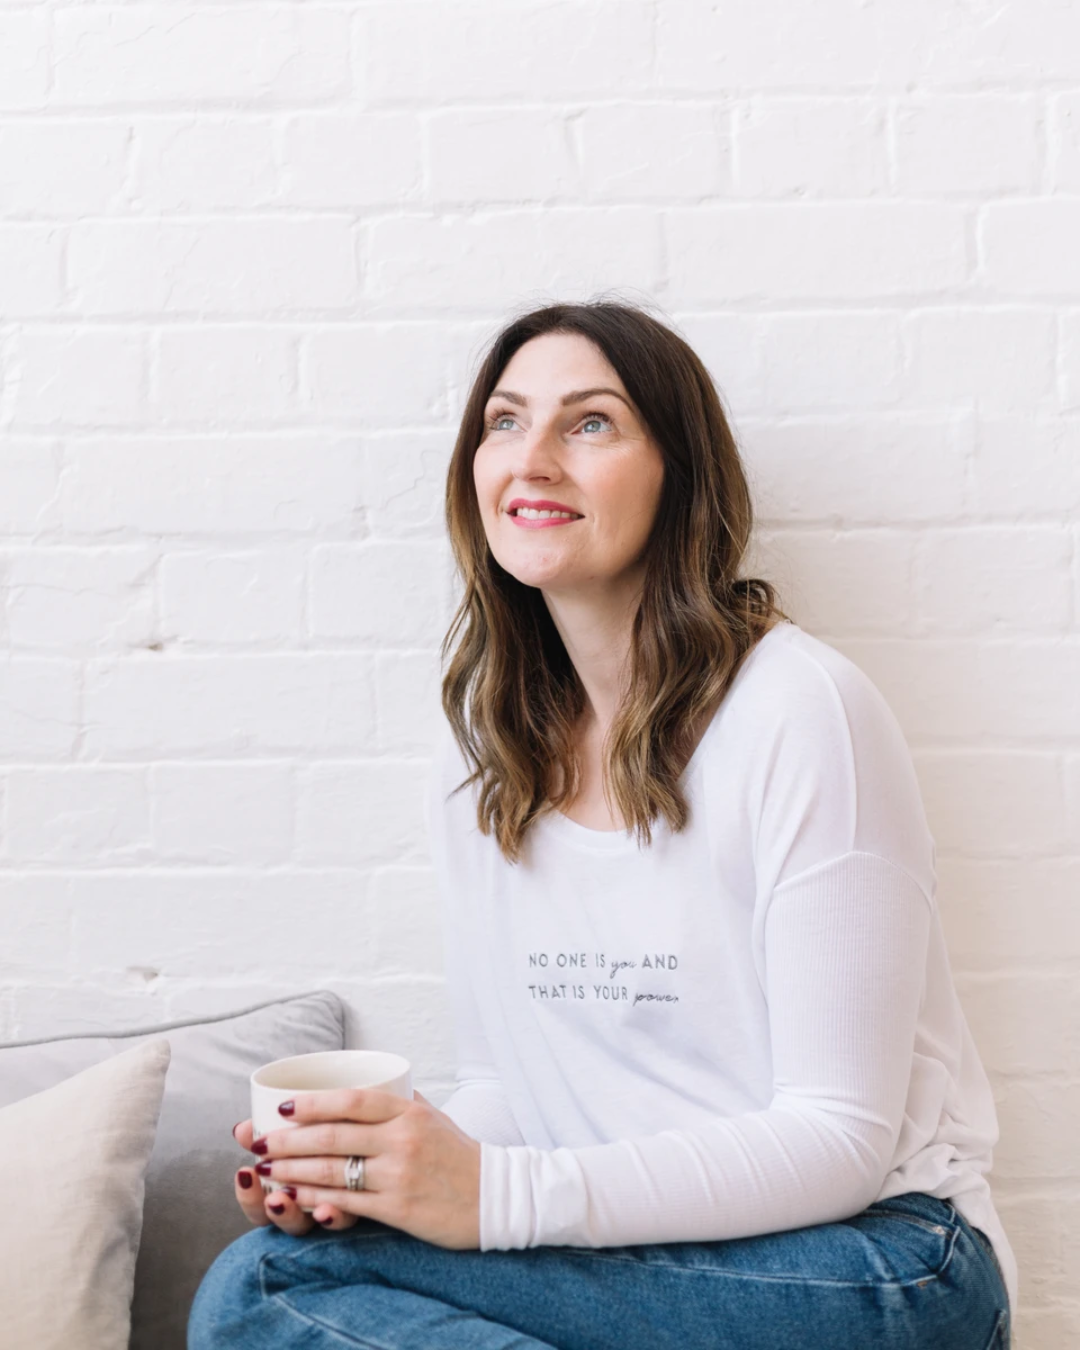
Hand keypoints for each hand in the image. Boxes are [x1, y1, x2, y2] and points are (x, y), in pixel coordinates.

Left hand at [232, 1089, 481, 1248]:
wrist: (495, 1197)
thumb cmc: (459, 1155)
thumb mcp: (434, 1117)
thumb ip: (401, 1101)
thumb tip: (370, 1082)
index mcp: (408, 1111)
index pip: (353, 1099)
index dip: (313, 1102)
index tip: (282, 1106)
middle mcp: (402, 1138)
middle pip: (334, 1134)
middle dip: (288, 1138)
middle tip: (257, 1141)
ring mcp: (399, 1174)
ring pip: (333, 1168)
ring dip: (292, 1168)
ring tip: (264, 1169)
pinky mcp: (399, 1208)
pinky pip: (346, 1201)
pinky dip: (314, 1198)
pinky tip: (293, 1197)